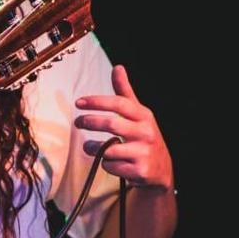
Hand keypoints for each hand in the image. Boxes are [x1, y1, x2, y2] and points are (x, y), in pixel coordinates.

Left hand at [75, 65, 173, 192]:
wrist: (160, 170)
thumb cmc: (143, 137)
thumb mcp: (138, 114)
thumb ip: (125, 92)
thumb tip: (118, 67)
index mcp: (144, 116)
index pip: (120, 104)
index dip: (98, 101)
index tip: (78, 102)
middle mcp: (146, 133)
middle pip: (112, 124)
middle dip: (90, 122)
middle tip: (78, 122)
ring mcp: (144, 153)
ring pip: (107, 149)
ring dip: (93, 147)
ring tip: (90, 146)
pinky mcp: (139, 171)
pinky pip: (110, 166)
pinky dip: (105, 164)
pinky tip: (111, 162)